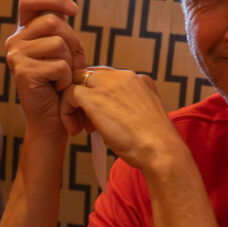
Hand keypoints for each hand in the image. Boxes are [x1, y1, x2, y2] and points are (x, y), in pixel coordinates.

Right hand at [4, 0, 90, 144]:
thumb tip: (67, 8)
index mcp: (24, 31)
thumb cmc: (61, 82)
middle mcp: (15, 40)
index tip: (73, 10)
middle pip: (52, 22)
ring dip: (69, 62)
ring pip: (58, 43)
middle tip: (70, 63)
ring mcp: (16, 56)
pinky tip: (57, 87)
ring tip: (62, 76)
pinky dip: (66, 78)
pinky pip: (58, 65)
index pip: (30, 0)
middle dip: (71, 41)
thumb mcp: (65, 50)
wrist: (52, 118)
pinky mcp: (23, 72)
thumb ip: (62, 29)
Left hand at [66, 68, 187, 175]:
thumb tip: (112, 115)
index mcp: (139, 80)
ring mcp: (109, 84)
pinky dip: (67, 112)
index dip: (98, 96)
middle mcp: (124, 76)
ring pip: (76, 82)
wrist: (160, 150)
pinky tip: (75, 130)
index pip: (107, 77)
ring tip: (81, 128)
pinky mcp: (95, 97)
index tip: (98, 119)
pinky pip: (69, 93)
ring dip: (74, 106)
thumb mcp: (144, 118)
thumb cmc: (154, 144)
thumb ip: (130, 108)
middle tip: (86, 124)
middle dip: (84, 98)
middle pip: (90, 76)